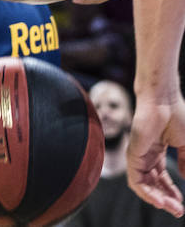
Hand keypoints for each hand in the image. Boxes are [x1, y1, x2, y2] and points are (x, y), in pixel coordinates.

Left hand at [128, 95, 184, 216]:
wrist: (164, 100)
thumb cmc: (177, 116)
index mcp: (157, 151)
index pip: (161, 177)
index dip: (170, 192)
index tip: (182, 204)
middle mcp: (145, 154)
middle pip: (152, 183)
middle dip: (165, 199)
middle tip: (179, 211)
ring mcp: (138, 154)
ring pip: (143, 185)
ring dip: (157, 199)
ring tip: (172, 208)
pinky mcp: (133, 153)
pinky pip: (136, 179)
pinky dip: (146, 193)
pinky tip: (159, 201)